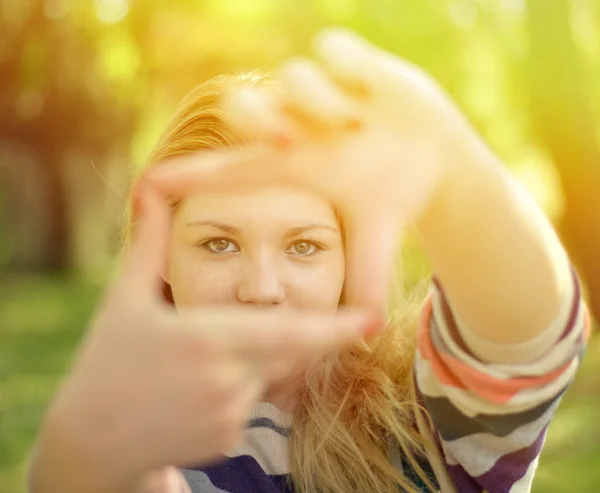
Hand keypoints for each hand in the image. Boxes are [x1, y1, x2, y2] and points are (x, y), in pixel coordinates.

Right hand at [33, 181, 378, 492]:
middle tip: (246, 325)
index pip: (287, 332)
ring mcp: (229, 416)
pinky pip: (251, 404)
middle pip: (284, 349)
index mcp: (208, 339)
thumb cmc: (109, 360)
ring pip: (269, 376)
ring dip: (250, 361)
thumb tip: (149, 187)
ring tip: (194, 361)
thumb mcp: (125, 298)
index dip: (334, 328)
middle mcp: (227, 380)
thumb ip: (150, 243)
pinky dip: (236, 389)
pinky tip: (191, 390)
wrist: (92, 440)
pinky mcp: (228, 442)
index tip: (372, 319)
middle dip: (281, 334)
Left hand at [148, 28, 485, 309]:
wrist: (435, 156)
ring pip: (297, 77)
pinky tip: (372, 95)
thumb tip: (370, 332)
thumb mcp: (378, 235)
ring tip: (359, 127)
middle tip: (291, 145)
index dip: (195, 175)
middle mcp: (299, 123)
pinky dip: (352, 68)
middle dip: (263, 122)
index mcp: (293, 164)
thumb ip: (368, 278)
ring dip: (325, 105)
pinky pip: (335, 48)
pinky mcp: (355, 62)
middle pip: (246, 107)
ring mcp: (324, 90)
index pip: (232, 168)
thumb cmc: (393, 194)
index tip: (154, 183)